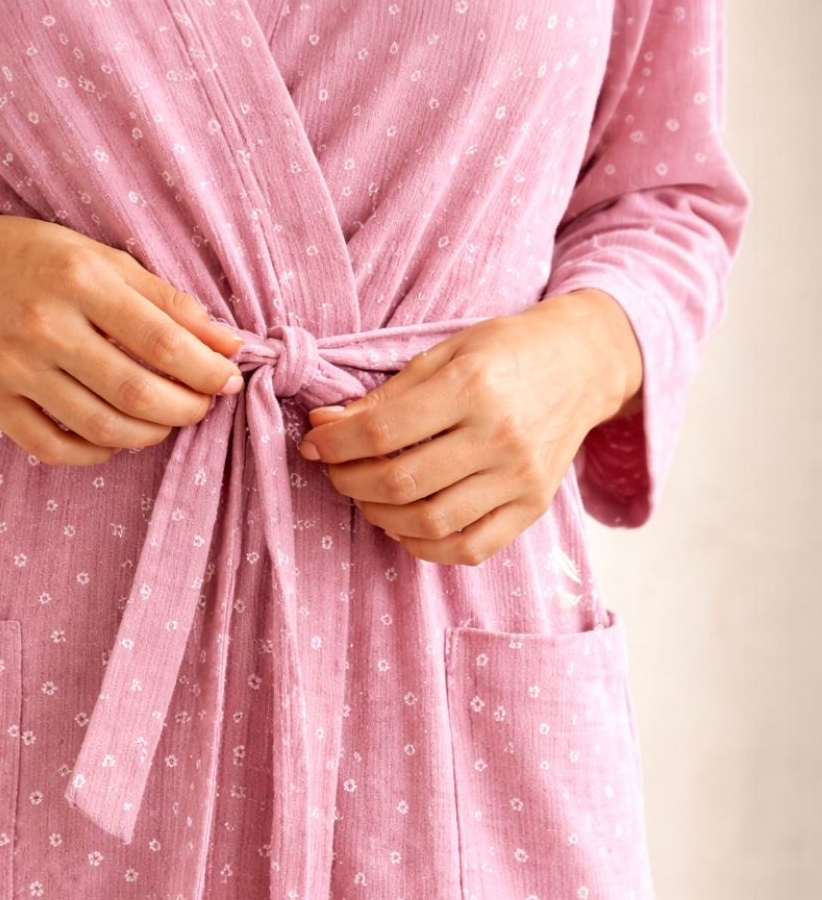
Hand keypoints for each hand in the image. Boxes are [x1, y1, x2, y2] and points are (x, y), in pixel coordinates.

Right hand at [0, 204, 244, 465]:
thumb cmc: (33, 258)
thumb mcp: (100, 258)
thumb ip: (166, 300)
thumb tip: (229, 344)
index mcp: (78, 278)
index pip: (162, 341)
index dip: (206, 370)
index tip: (229, 380)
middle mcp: (44, 325)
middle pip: (137, 393)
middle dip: (186, 409)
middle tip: (202, 406)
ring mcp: (14, 370)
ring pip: (103, 428)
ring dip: (151, 434)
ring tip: (167, 420)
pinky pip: (57, 448)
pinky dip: (99, 452)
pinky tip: (118, 437)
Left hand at [299, 290, 642, 564]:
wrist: (584, 363)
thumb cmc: (507, 352)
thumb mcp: (446, 353)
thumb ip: (387, 395)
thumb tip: (325, 427)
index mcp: (473, 386)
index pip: (381, 432)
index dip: (334, 444)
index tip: (314, 443)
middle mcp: (500, 436)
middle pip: (400, 482)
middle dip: (349, 481)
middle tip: (336, 471)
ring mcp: (520, 477)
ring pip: (430, 522)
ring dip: (380, 516)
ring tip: (367, 497)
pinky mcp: (534, 506)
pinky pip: (470, 548)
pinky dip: (426, 546)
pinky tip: (406, 524)